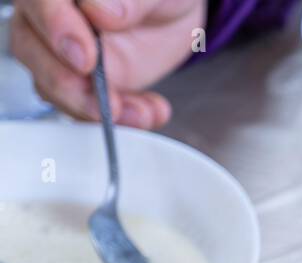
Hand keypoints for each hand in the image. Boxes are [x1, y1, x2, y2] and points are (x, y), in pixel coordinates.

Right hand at [11, 0, 205, 128]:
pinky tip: (148, 112)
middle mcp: (50, 17)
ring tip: (139, 112)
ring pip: (51, 86)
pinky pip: (85, 108)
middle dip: (66, 83)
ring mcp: (63, 54)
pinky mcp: (83, 84)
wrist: (175, 17)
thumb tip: (101, 11)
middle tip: (105, 101)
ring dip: (94, 109)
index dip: (57, 29)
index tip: (86, 58)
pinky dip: (119, 118)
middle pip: (31, 49)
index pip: (40, 2)